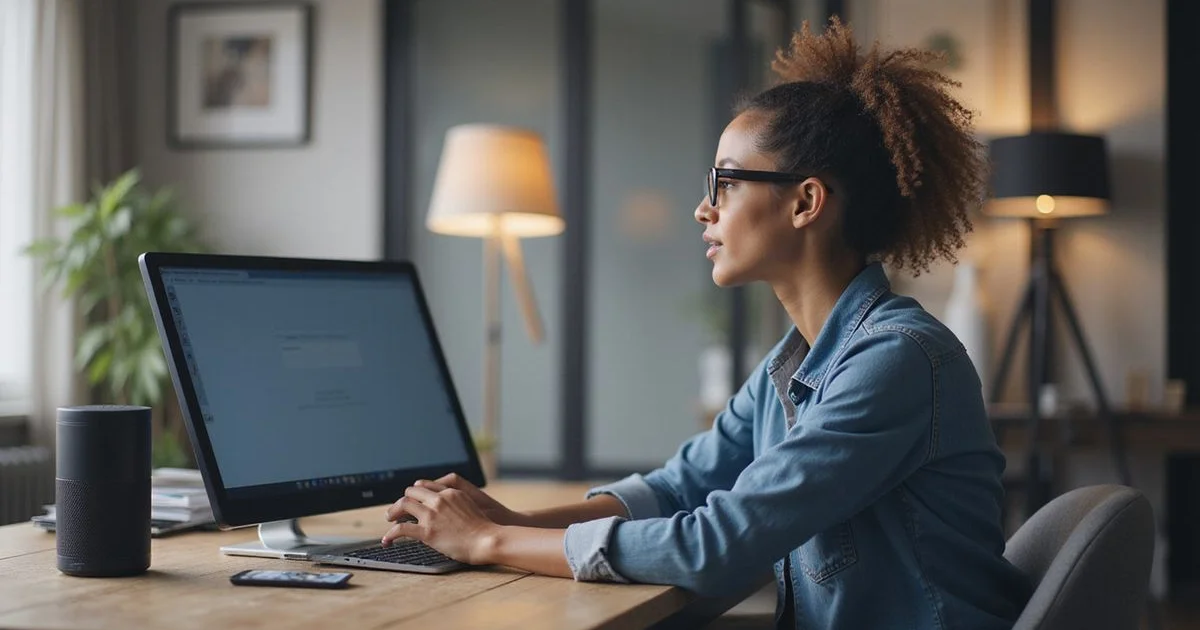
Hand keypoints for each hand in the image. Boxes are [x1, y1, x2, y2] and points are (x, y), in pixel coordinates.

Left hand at [381, 485, 499, 564]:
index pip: (426, 486)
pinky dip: (390, 534)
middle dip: (403, 500)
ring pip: (403, 504)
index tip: (412, 500)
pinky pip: (401, 529)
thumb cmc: (484, 529)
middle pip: (412, 491)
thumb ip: (456, 505)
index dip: (416, 493)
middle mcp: (439, 499)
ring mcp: (432, 514)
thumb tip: (446, 513)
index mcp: (451, 492)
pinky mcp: (427, 531)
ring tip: (390, 519)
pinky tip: (387, 540)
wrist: (488, 540)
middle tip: (397, 510)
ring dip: (393, 512)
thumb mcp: (471, 507)